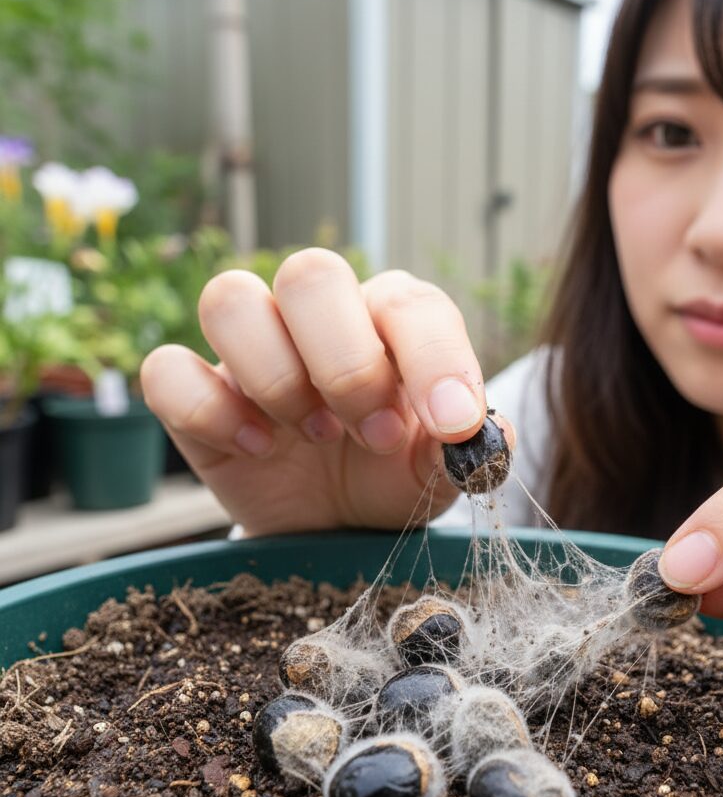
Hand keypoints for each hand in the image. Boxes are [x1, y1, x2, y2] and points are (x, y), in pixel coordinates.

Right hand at [141, 248, 499, 535]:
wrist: (334, 524)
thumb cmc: (393, 477)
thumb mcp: (440, 472)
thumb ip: (470, 447)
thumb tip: (479, 428)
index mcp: (391, 322)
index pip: (410, 302)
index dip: (433, 358)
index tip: (450, 424)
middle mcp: (320, 318)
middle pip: (311, 273)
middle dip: (346, 363)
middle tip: (372, 434)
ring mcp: (252, 349)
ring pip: (229, 297)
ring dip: (277, 376)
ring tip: (316, 435)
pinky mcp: (198, 391)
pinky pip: (168, 369)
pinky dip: (209, 411)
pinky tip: (257, 447)